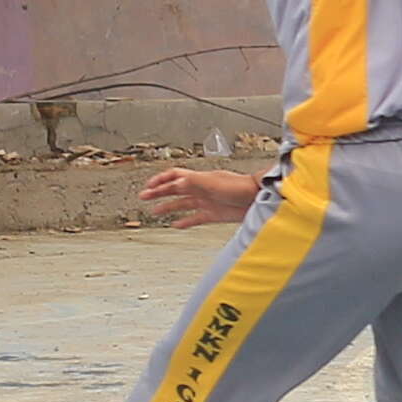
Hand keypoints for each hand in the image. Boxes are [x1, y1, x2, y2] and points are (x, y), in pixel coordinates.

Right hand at [139, 163, 268, 226]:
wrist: (257, 198)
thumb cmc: (239, 187)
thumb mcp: (211, 183)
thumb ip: (191, 183)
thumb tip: (173, 184)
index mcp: (198, 179)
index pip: (173, 177)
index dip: (160, 181)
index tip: (148, 186)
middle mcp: (200, 189)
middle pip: (174, 190)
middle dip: (158, 193)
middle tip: (144, 197)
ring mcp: (206, 202)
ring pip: (182, 204)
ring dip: (167, 207)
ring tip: (155, 211)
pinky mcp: (213, 214)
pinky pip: (194, 218)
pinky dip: (184, 221)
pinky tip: (176, 225)